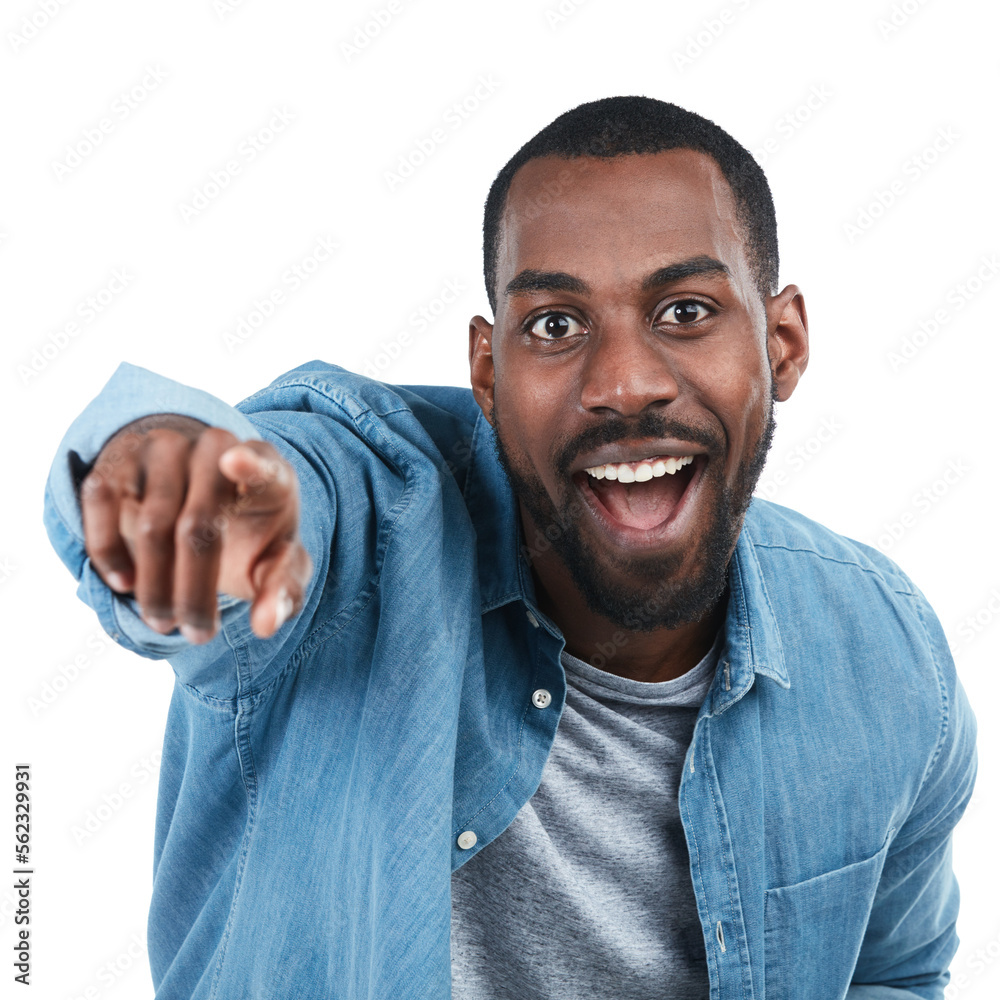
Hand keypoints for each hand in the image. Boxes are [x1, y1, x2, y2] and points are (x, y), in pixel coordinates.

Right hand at [79, 414, 312, 642]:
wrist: (198, 489)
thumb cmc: (249, 531)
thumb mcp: (276, 560)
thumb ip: (282, 591)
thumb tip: (265, 625)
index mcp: (268, 470)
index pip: (263, 465)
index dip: (252, 464)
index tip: (237, 461)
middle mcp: (215, 448)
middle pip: (199, 525)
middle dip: (195, 592)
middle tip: (199, 637)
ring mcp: (164, 447)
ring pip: (152, 524)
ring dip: (155, 586)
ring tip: (163, 622)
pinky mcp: (120, 458)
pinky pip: (103, 504)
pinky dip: (108, 550)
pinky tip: (124, 584)